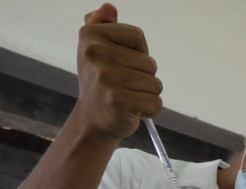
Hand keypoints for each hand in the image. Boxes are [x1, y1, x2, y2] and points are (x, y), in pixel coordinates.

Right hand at [73, 3, 162, 140]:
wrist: (92, 119)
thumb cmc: (101, 80)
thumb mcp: (96, 48)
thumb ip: (101, 23)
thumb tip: (109, 7)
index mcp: (90, 35)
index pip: (138, 36)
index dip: (138, 52)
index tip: (122, 63)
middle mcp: (94, 53)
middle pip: (150, 63)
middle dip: (144, 77)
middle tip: (123, 86)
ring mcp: (106, 77)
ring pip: (155, 84)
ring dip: (147, 94)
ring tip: (127, 97)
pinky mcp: (118, 100)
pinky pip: (155, 102)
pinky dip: (150, 109)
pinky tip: (132, 110)